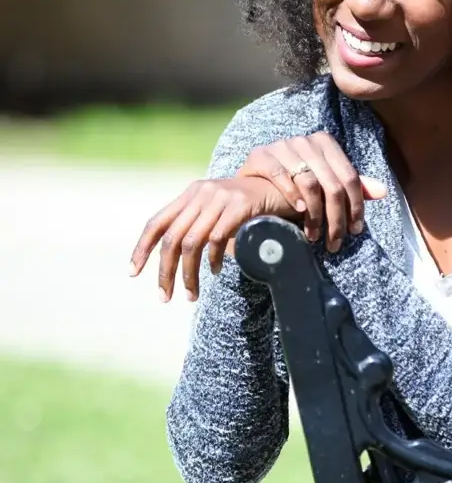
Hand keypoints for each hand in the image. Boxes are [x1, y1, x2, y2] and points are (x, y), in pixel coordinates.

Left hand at [128, 177, 299, 301]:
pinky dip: (213, 260)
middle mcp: (202, 193)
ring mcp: (220, 198)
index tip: (133, 272)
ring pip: (191, 243)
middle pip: (172, 239)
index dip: (142, 248)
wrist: (286, 186)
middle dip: (165, 272)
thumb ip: (200, 223)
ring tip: (191, 294)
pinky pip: (217, 239)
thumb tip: (176, 257)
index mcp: (192, 194)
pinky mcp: (240, 206)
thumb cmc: (252, 206)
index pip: (157, 222)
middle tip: (165, 297)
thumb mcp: (220, 210)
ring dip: (188, 274)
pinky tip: (217, 272)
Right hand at [238, 132, 386, 252]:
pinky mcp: (261, 155)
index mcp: (326, 143)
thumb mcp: (326, 183)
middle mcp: (306, 141)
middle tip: (335, 242)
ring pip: (310, 183)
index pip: (350, 178)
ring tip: (314, 235)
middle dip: (336, 218)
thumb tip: (384, 191)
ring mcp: (282, 145)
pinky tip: (300, 212)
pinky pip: (281, 176)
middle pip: (332, 185)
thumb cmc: (296, 183)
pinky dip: (292, 196)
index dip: (356, 206)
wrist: (254, 181)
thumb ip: (352, 186)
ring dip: (315, 215)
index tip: (355, 230)